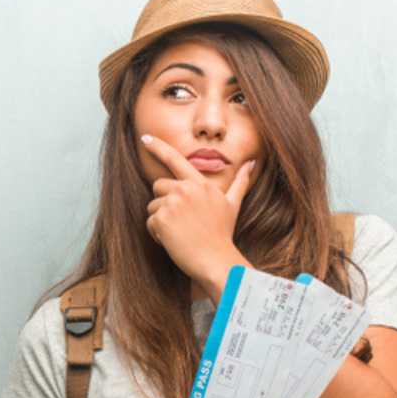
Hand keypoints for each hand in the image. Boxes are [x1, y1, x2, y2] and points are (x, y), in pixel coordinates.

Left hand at [140, 134, 254, 291]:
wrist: (216, 260)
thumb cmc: (222, 234)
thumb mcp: (232, 205)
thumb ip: (240, 182)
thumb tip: (251, 164)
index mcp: (200, 183)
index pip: (175, 159)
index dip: (158, 146)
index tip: (145, 137)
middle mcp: (186, 188)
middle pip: (158, 186)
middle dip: (164, 202)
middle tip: (182, 222)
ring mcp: (173, 202)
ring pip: (152, 206)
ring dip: (161, 220)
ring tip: (180, 233)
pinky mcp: (162, 218)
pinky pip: (150, 222)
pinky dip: (157, 234)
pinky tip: (174, 241)